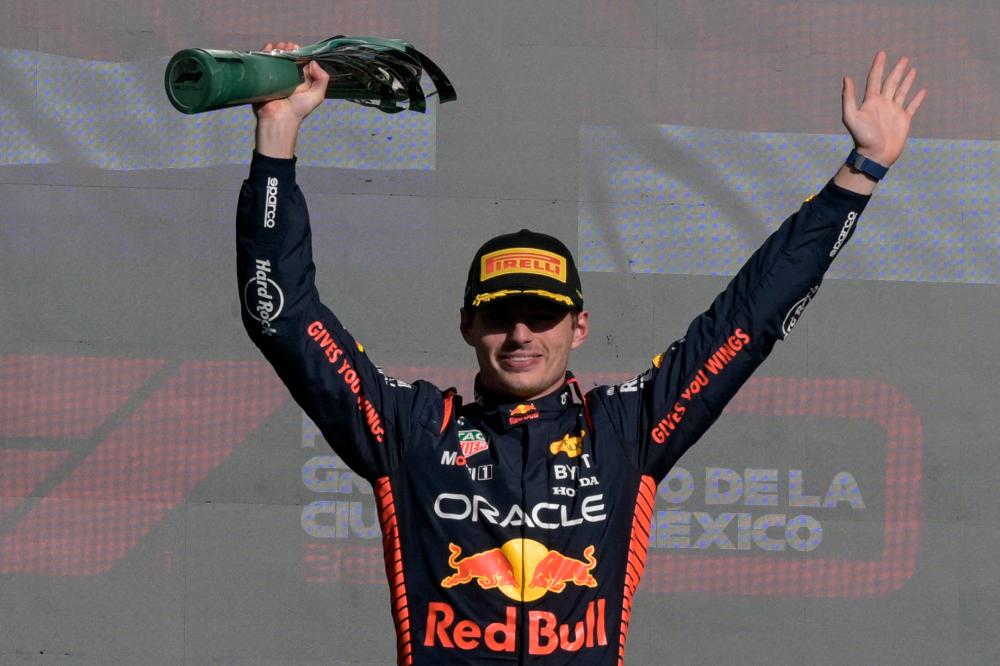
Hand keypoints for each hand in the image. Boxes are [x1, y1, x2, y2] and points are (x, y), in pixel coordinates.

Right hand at [254, 41, 330, 158]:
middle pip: (287, 58)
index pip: (300, 62)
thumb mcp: (317, 96)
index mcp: (301, 80)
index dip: (299, 53)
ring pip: (275, 58)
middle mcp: (288, 77)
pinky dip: (265, 53)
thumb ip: (322, 80)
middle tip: (287, 46)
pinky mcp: (262, 78)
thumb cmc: (298, 109)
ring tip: (279, 46)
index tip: (297, 48)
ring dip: (277, 49)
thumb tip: (313, 62)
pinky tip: (269, 48)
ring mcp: (274, 77)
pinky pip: (263, 62)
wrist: (278, 118)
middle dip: (287, 49)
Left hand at [842, 51, 925, 166]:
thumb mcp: (851, 116)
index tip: (882, 53)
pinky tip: (923, 90)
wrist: (875, 154)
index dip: (878, 65)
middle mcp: (883, 103)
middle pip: (891, 82)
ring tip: (912, 69)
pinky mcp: (904, 119)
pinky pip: (912, 106)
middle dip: (897, 70)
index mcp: (871, 101)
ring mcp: (894, 111)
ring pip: (902, 91)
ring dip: (907, 80)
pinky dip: (918, 98)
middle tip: (904, 58)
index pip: (875, 79)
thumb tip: (846, 77)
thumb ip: (849, 97)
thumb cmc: (862, 137)